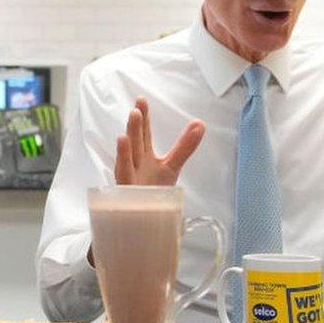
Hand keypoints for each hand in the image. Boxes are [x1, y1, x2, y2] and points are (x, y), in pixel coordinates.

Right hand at [88, 98, 205, 267]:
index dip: (143, 119)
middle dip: (137, 125)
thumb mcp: (172, 166)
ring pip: (128, 156)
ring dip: (130, 138)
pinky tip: (122, 143)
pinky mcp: (127, 193)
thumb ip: (185, 146)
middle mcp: (135, 164)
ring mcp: (130, 178)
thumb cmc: (154, 191)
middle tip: (138, 106)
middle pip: (136, 142)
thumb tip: (201, 123)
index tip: (141, 100)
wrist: (141, 222)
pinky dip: (123, 159)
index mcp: (144, 157)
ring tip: (132, 119)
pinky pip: (124, 176)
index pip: (143, 135)